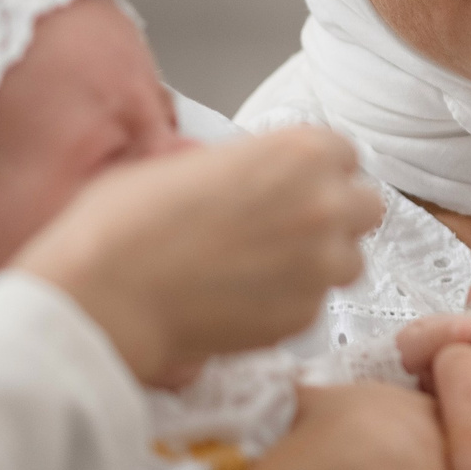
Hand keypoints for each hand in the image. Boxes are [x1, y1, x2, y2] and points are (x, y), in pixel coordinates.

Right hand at [18, 128, 378, 382]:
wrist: (106, 297)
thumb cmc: (124, 223)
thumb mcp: (183, 164)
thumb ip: (238, 166)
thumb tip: (244, 175)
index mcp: (299, 153)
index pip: (343, 153)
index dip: (317, 169)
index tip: (296, 182)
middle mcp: (324, 206)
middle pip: (364, 206)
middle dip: (335, 215)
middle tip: (289, 227)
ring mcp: (320, 266)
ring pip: (349, 260)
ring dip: (321, 262)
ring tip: (267, 269)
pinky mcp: (304, 317)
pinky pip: (316, 305)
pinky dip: (291, 303)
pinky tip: (245, 301)